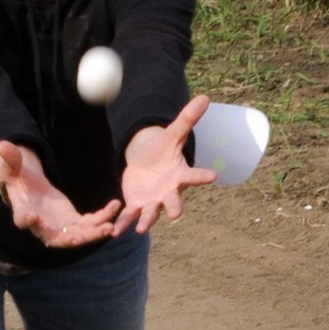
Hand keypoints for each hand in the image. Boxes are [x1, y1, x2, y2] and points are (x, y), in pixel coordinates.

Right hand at [0, 140, 120, 248]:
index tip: (32, 217)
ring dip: (92, 234)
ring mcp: (59, 227)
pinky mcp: (73, 222)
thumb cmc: (19, 179)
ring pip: (77, 236)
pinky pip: (89, 223)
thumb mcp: (13, 167)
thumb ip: (10, 159)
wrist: (31, 189)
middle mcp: (42, 226)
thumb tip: (1, 144)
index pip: (23, 220)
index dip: (27, 220)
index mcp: (23, 213)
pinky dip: (102, 218)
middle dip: (70, 240)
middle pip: (55, 239)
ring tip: (109, 227)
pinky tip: (115, 207)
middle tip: (81, 239)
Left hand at [117, 99, 216, 235]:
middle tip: (176, 215)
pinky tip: (115, 232)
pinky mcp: (136, 205)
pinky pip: (129, 216)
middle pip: (173, 201)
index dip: (203, 175)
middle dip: (174, 208)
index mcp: (179, 175)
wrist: (146, 163)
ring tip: (141, 229)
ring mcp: (152, 201)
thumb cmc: (162, 150)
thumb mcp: (172, 134)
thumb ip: (187, 119)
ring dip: (146, 221)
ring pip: (150, 213)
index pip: (194, 175)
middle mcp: (168, 192)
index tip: (213, 176)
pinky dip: (123, 224)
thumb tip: (205, 97)